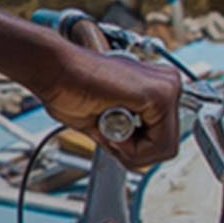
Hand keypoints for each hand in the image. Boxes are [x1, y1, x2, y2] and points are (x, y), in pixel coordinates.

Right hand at [35, 34, 181, 171]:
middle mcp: (168, 83)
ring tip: (107, 126)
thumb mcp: (108, 121)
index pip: (163, 137)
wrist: (55, 70)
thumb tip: (136, 152)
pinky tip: (111, 126)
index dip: (134, 149)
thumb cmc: (70, 88)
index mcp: (157, 86)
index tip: (110, 135)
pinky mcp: (160, 96)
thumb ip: (128, 135)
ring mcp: (167, 87)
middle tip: (108, 135)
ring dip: (132, 150)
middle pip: (168, 144)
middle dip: (135, 152)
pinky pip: (160, 144)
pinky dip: (133, 148)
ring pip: (166, 147)